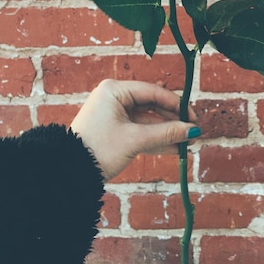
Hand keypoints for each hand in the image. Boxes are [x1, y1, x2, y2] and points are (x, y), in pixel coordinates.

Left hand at [70, 79, 200, 179]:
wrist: (69, 173)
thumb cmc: (98, 150)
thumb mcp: (135, 140)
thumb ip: (166, 133)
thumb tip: (194, 130)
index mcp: (115, 90)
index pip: (154, 92)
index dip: (176, 105)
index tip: (194, 118)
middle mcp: (115, 97)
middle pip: (152, 105)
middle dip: (173, 120)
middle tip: (193, 131)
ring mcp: (114, 114)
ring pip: (148, 120)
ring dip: (166, 132)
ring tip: (188, 142)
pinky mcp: (114, 129)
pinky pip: (139, 130)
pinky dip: (155, 139)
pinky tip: (174, 148)